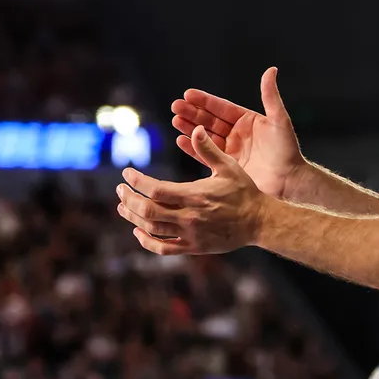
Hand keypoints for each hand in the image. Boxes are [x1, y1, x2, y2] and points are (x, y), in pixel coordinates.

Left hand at [117, 126, 265, 254]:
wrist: (258, 221)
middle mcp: (189, 217)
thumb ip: (209, 150)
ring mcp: (190, 234)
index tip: (127, 173)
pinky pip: (163, 248)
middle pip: (147, 211)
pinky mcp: (193, 247)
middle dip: (129, 199)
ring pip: (152, 229)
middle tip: (120, 189)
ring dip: (132, 217)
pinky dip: (146, 242)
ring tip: (122, 206)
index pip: (156, 190)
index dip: (137, 181)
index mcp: (196, 195)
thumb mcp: (229, 167)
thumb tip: (196, 130)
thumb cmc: (244, 191)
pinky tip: (138, 232)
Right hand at [170, 68, 306, 199]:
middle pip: (210, 120)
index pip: (222, 107)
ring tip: (175, 120)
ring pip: (205, 136)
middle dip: (192, 113)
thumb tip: (271, 70)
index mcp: (247, 121)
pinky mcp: (226, 167)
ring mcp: (231, 150)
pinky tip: (181, 140)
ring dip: (190, 128)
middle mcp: (237, 134)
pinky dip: (193, 148)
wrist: (289, 181)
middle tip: (175, 105)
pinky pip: (206, 155)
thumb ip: (270, 96)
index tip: (188, 93)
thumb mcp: (279, 119)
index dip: (205, 101)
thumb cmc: (288, 149)